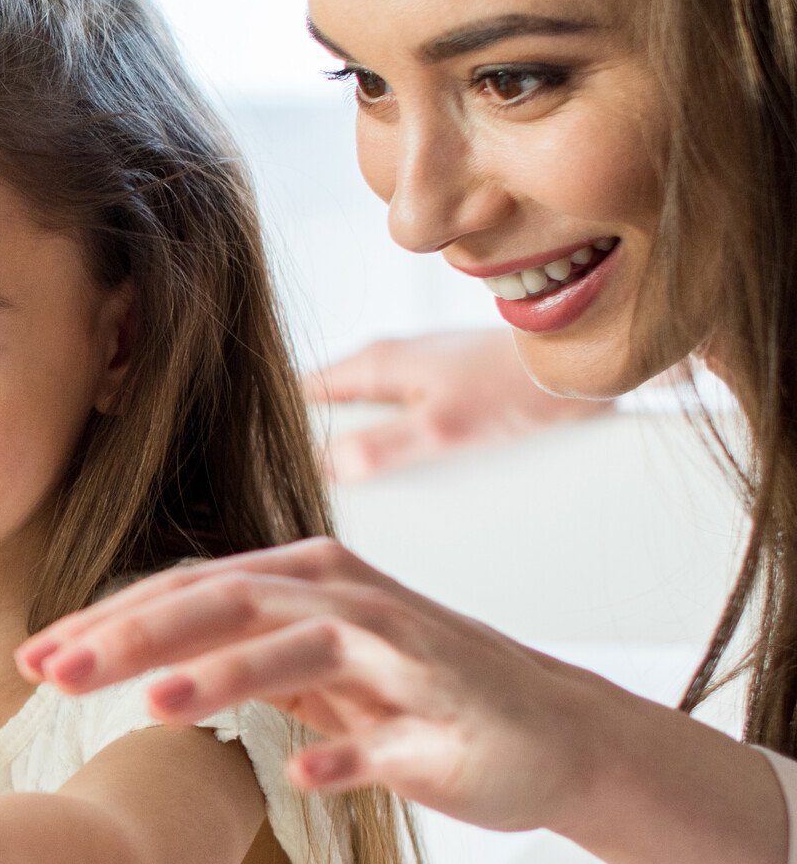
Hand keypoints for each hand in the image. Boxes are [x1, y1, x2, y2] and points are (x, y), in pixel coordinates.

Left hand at [16, 536, 607, 831]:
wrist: (554, 733)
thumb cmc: (412, 694)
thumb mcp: (308, 664)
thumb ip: (227, 650)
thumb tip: (121, 659)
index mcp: (301, 582)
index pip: (185, 591)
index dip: (106, 622)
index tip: (32, 659)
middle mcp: (346, 600)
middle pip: (224, 604)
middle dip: (135, 637)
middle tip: (56, 673)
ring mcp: (403, 655)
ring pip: (299, 651)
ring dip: (227, 676)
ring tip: (155, 707)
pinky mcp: (450, 719)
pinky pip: (390, 740)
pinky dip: (346, 754)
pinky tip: (302, 774)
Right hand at [308, 329, 605, 481]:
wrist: (587, 361)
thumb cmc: (517, 385)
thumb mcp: (444, 426)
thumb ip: (381, 447)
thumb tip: (324, 469)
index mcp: (373, 364)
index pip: (296, 396)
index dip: (281, 434)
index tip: (275, 477)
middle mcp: (388, 363)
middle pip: (331, 414)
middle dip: (324, 453)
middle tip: (325, 501)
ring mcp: (419, 374)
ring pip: (369, 421)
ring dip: (368, 455)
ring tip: (372, 500)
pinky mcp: (448, 388)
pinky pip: (405, 424)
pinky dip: (401, 451)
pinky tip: (417, 481)